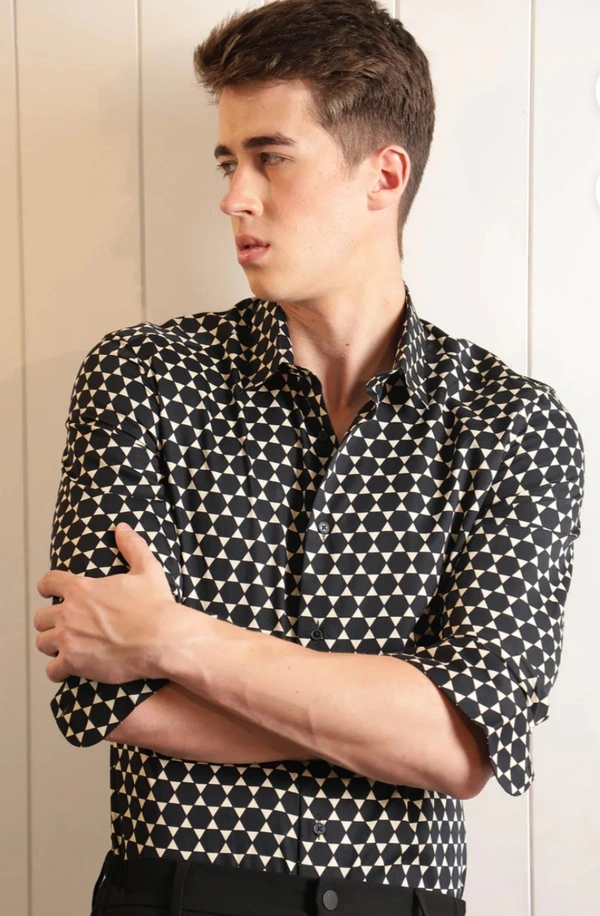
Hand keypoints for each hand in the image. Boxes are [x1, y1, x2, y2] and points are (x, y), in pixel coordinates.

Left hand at [34, 523, 178, 683]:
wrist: (162, 639)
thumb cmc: (156, 606)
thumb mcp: (147, 569)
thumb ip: (132, 546)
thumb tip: (122, 528)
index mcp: (82, 588)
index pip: (48, 582)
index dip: (46, 586)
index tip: (48, 592)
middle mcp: (69, 612)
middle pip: (41, 617)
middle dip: (50, 621)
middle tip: (63, 626)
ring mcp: (69, 639)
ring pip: (43, 642)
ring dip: (52, 645)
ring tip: (64, 647)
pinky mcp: (74, 662)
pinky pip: (52, 670)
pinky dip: (58, 670)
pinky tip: (67, 669)